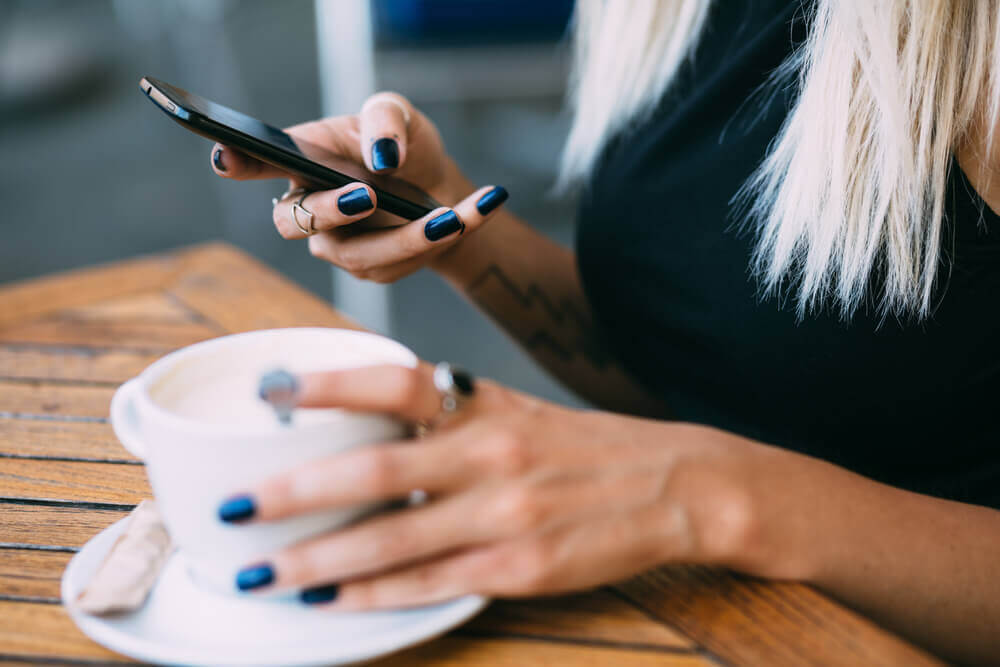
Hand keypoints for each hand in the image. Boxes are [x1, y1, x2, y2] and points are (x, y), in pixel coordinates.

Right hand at [210, 92, 507, 282]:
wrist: (441, 188)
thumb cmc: (404, 146)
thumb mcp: (399, 116)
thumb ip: (385, 121)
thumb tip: (382, 156)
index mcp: (302, 160)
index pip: (258, 161)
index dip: (237, 161)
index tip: (226, 156)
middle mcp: (308, 207)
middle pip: (295, 222)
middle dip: (330, 213)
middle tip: (368, 195)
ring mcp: (337, 245)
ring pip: (358, 255)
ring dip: (408, 237)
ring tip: (450, 216)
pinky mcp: (373, 270)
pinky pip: (402, 263)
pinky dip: (444, 237)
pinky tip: (474, 212)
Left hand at [217, 364, 766, 609]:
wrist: (675, 484)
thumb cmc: (581, 447)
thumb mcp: (514, 411)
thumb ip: (444, 417)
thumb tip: (358, 427)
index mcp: (484, 406)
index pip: (394, 382)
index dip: (328, 384)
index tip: (268, 392)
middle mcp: (490, 452)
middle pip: (375, 470)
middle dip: (293, 492)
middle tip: (231, 509)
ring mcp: (505, 515)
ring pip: (391, 541)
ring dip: (317, 561)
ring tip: (260, 574)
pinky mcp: (521, 568)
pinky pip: (430, 584)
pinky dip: (372, 595)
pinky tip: (330, 603)